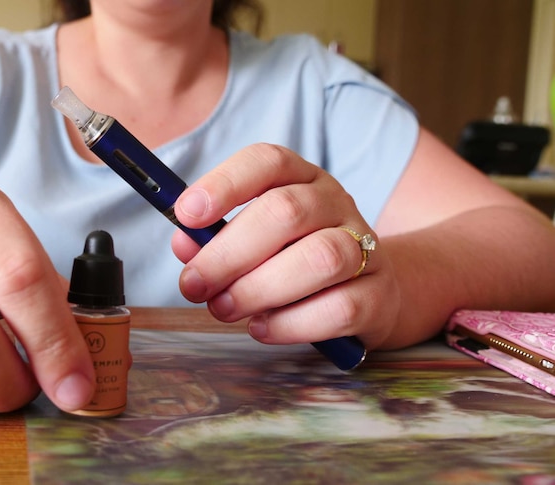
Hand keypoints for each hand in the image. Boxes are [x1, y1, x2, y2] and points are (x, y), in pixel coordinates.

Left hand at [171, 144, 400, 348]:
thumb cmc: (293, 259)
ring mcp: (365, 246)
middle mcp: (335, 203)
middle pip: (285, 212)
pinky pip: (340, 307)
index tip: (186, 215)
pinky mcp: (379, 294)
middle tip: (194, 285)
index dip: (224, 184)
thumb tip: (184, 245)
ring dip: (259, 289)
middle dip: (228, 253)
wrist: (369, 290)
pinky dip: (291, 323)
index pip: (267, 162)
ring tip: (223, 308)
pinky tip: (261, 327)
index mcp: (300, 178)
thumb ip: (215, 240)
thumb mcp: (252, 241)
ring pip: (319, 258)